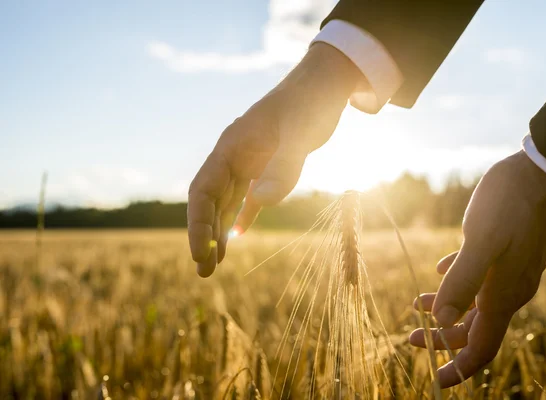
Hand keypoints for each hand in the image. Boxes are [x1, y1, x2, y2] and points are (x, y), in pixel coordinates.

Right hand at [188, 43, 360, 276]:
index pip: (202, 190)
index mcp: (231, 147)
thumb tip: (261, 203)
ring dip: (218, 232)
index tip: (199, 253)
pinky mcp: (266, 166)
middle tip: (203, 272)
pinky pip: (247, 197)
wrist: (324, 85)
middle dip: (203, 236)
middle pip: (208, 201)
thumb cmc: (310, 104)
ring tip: (214, 264)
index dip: (197, 223)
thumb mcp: (300, 133)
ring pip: (225, 203)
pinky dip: (240, 218)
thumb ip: (283, 166)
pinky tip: (237, 237)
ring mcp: (249, 162)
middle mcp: (234, 156)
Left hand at [408, 151, 545, 387]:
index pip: (481, 346)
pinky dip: (456, 280)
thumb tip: (442, 324)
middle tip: (411, 338)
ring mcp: (509, 270)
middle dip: (442, 338)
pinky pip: (479, 277)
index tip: (435, 381)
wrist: (543, 172)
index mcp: (502, 294)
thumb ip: (462, 282)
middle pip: (474, 328)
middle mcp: (508, 289)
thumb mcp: (482, 242)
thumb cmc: (511, 204)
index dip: (459, 367)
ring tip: (417, 304)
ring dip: (445, 307)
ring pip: (474, 302)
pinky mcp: (507, 251)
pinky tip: (441, 270)